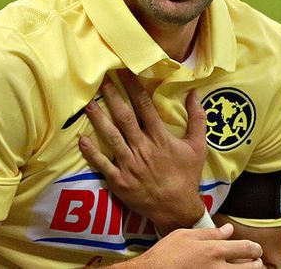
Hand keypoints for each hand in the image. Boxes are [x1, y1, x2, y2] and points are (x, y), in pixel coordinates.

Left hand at [78, 69, 207, 234]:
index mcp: (160, 138)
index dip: (134, 87)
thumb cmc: (187, 175)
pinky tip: (82, 139)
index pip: (145, 107)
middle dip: (112, 97)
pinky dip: (92, 152)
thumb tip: (195, 93)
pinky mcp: (119, 181)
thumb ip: (197, 119)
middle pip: (124, 117)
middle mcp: (143, 148)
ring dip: (98, 119)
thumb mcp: (198, 146)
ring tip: (87, 103)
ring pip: (111, 137)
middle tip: (101, 80)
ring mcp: (129, 165)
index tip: (124, 72)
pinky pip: (102, 164)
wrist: (177, 208)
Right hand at [111, 224, 263, 267]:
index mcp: (214, 251)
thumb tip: (228, 230)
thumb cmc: (166, 254)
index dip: (255, 248)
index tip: (256, 249)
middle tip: (257, 261)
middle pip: (251, 268)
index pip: (246, 248)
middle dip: (257, 264)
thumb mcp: (185, 235)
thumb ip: (210, 233)